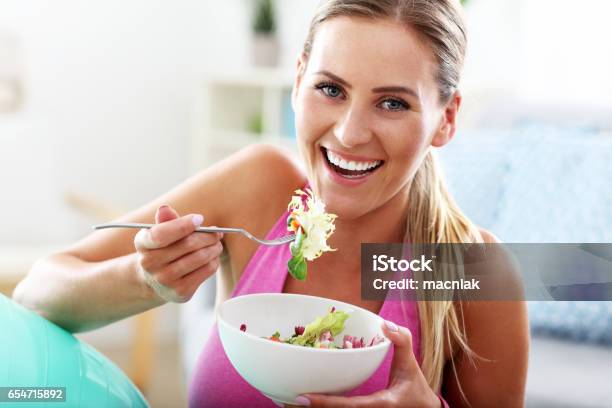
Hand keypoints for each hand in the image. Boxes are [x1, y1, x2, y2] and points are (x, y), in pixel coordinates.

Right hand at [133, 205, 222, 302]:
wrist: (156, 280)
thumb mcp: (160, 232)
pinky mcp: (180, 292)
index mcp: (143, 243)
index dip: (183, 225)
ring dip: (214, 248)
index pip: (161, 234)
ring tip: (217, 244)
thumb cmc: (163, 249)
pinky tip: (212, 258)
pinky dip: (214, 262)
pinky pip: (206, 271)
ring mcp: (164, 280)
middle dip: (208, 236)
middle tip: (216, 233)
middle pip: (187, 245)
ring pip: (200, 258)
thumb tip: (165, 209)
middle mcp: (149, 264)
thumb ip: (166, 220)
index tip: (199, 218)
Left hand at [285, 321, 440, 407]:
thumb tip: (385, 323)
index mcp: (379, 404)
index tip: (301, 397)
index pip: (346, 405)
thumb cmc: (415, 388)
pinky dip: (322, 407)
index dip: (324, 403)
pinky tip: (306, 402)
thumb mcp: (411, 364)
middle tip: (283, 399)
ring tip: (285, 401)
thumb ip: (401, 341)